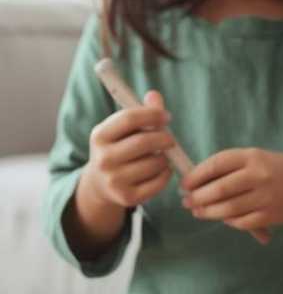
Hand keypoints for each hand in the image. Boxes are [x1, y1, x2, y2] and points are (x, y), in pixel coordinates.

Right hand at [82, 90, 174, 208]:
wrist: (100, 184)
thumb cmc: (118, 148)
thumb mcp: (122, 129)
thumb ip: (141, 112)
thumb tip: (154, 95)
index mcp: (99, 136)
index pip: (129, 118)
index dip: (152, 114)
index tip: (166, 117)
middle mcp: (102, 159)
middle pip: (144, 142)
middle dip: (164, 138)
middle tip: (171, 139)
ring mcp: (113, 180)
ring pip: (154, 162)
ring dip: (165, 157)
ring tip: (160, 156)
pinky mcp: (127, 198)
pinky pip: (159, 181)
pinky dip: (166, 173)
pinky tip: (161, 170)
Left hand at [181, 149, 282, 238]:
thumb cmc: (275, 169)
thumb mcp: (255, 158)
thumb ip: (229, 167)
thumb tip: (195, 182)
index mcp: (252, 156)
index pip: (216, 164)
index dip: (196, 176)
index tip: (184, 184)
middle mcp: (259, 175)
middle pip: (219, 189)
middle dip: (198, 198)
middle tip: (187, 202)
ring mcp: (265, 197)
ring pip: (227, 209)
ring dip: (207, 212)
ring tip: (198, 212)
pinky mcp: (269, 216)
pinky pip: (240, 222)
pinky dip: (228, 221)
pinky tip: (223, 218)